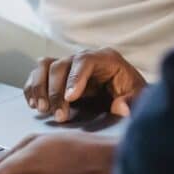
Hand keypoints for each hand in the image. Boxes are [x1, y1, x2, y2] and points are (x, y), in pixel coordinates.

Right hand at [24, 48, 146, 122]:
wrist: (127, 93)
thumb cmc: (133, 93)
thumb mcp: (140, 97)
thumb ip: (133, 101)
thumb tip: (121, 107)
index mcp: (106, 58)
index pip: (85, 60)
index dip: (75, 78)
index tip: (71, 99)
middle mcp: (84, 57)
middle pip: (61, 64)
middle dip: (55, 91)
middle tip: (58, 115)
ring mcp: (69, 64)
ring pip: (45, 66)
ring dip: (39, 87)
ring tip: (41, 109)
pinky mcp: (58, 74)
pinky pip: (38, 74)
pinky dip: (33, 88)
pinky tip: (34, 104)